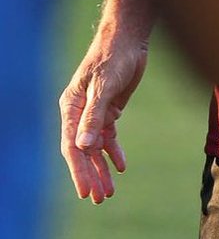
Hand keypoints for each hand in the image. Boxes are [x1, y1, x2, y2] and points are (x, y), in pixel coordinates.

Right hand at [59, 34, 148, 203]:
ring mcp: (94, 112)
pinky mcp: (110, 109)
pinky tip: (120, 166)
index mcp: (70, 107)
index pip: (71, 146)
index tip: (85, 191)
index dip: (78, 170)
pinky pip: (109, 136)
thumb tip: (83, 147)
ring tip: (109, 192)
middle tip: (99, 199)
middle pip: (82, 151)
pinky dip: (113, 152)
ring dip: (101, 168)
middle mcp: (79, 113)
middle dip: (90, 175)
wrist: (129, 40)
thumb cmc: (113, 58)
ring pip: (95, 147)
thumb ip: (94, 117)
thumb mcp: (104, 87)